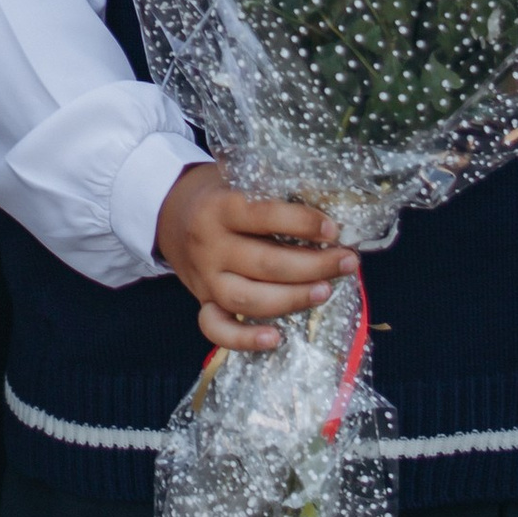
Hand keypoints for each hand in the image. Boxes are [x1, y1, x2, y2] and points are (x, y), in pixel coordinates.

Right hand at [154, 167, 359, 348]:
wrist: (169, 213)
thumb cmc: (219, 193)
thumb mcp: (239, 177)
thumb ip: (273, 189)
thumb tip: (329, 201)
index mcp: (218, 208)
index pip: (263, 216)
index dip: (301, 223)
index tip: (333, 229)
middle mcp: (209, 246)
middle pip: (265, 264)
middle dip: (314, 265)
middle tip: (348, 261)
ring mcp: (204, 279)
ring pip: (248, 299)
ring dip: (293, 298)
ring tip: (326, 291)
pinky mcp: (202, 301)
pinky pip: (218, 329)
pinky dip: (246, 339)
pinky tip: (277, 338)